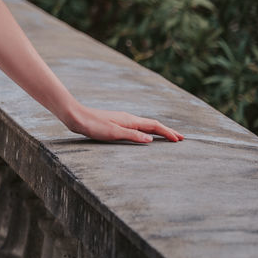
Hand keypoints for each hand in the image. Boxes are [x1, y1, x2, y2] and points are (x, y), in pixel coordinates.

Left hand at [65, 104, 184, 143]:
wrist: (76, 117)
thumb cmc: (93, 125)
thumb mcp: (113, 133)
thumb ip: (132, 135)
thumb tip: (151, 139)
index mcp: (130, 121)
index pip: (154, 126)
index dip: (167, 133)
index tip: (179, 140)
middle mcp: (128, 119)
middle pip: (152, 124)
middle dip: (167, 131)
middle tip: (180, 138)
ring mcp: (122, 120)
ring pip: (145, 125)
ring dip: (158, 131)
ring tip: (167, 137)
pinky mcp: (116, 123)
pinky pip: (137, 127)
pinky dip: (147, 131)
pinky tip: (144, 135)